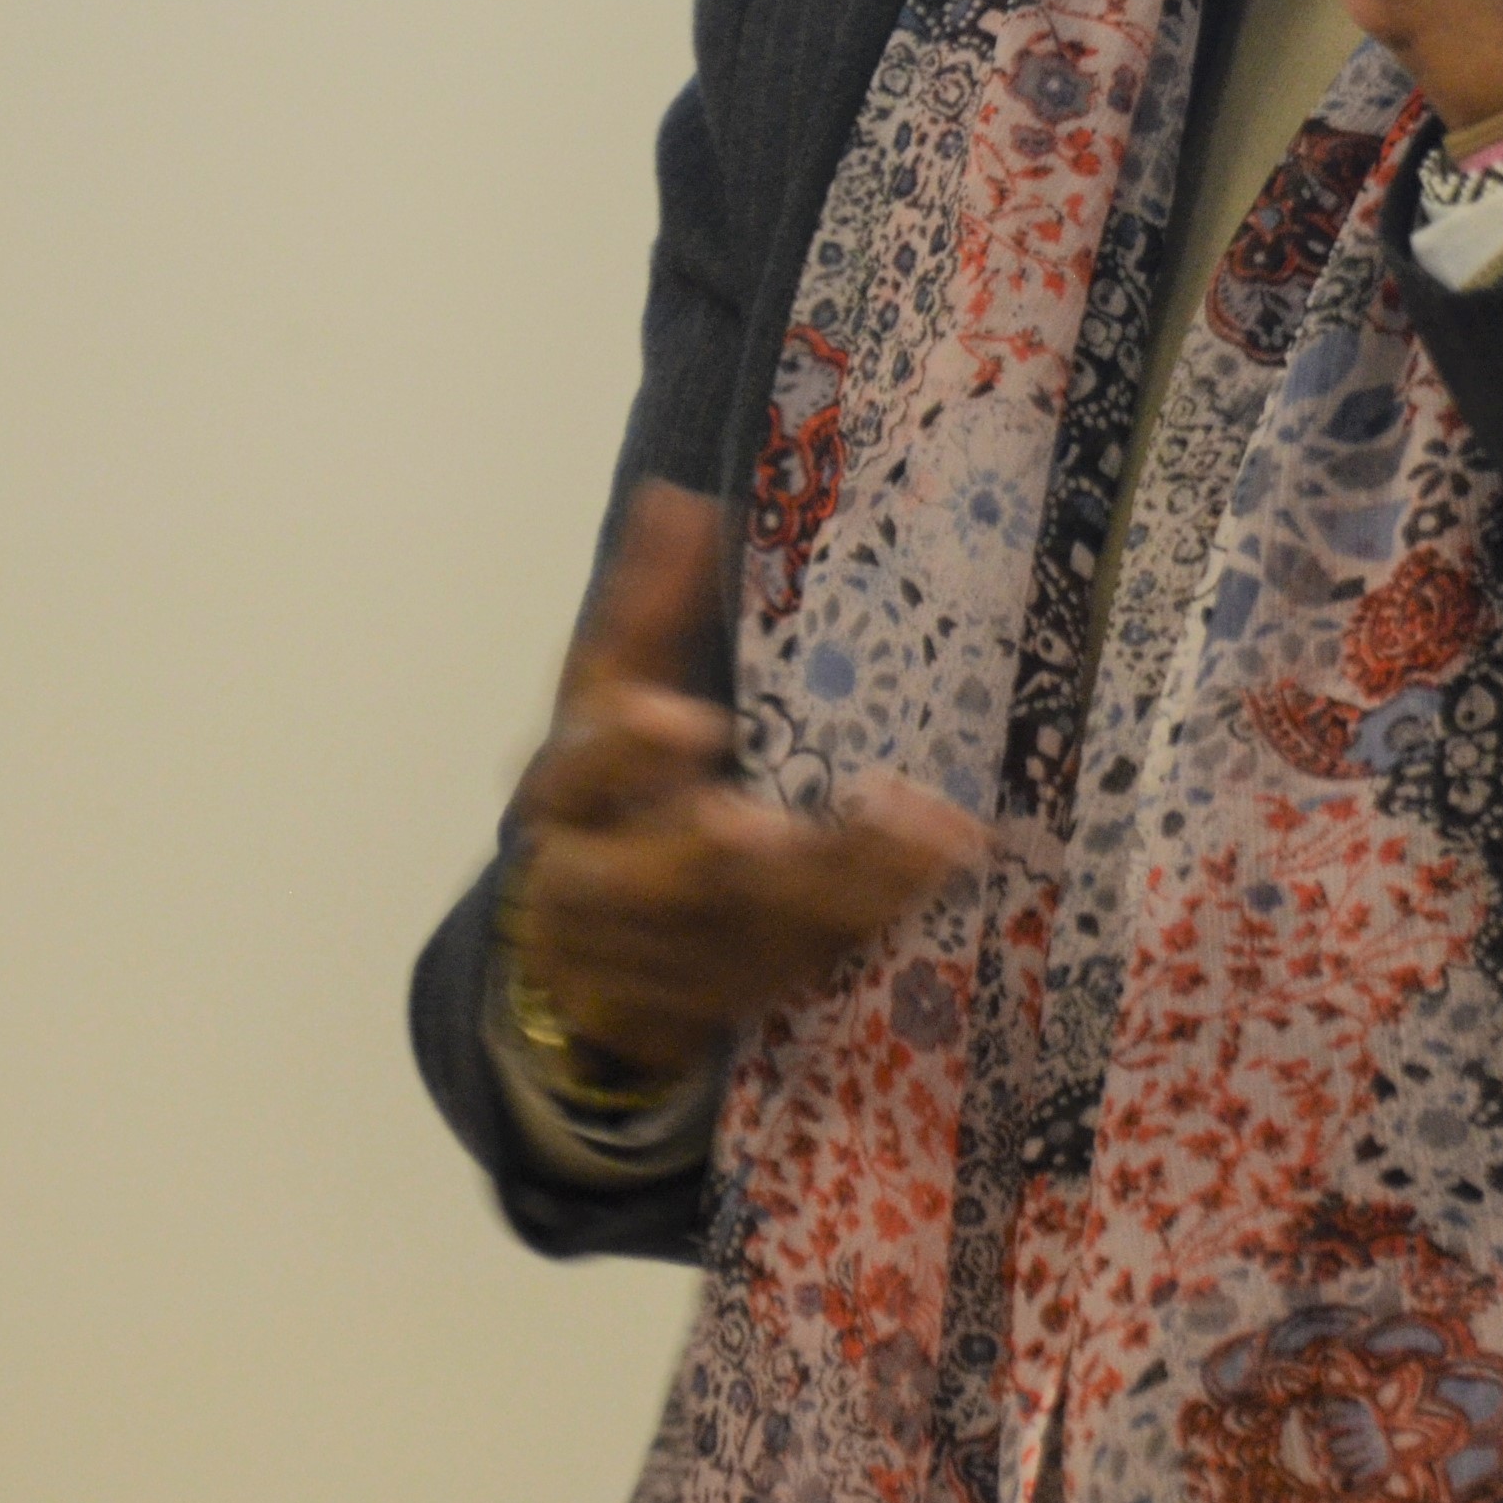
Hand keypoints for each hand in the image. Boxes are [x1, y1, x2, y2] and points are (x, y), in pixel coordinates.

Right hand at [500, 481, 988, 1077]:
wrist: (571, 958)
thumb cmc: (605, 796)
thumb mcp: (603, 701)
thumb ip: (643, 611)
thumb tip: (673, 500)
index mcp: (564, 797)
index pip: (580, 774)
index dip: (626, 754)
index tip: (690, 722)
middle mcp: (596, 886)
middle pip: (663, 876)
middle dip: (721, 855)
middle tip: (775, 831)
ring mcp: (657, 961)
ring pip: (744, 935)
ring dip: (841, 888)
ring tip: (930, 838)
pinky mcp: (718, 1002)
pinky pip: (796, 967)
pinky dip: (868, 921)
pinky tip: (938, 872)